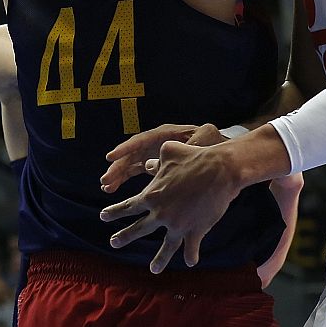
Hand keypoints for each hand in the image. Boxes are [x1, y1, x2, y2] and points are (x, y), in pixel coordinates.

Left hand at [99, 140, 241, 272]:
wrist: (219, 169)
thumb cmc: (194, 157)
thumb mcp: (169, 152)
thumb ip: (156, 160)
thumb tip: (147, 163)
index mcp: (152, 195)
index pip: (129, 206)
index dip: (115, 211)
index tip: (103, 216)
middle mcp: (161, 213)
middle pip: (139, 229)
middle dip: (124, 236)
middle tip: (113, 243)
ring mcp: (178, 224)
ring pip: (165, 246)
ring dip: (159, 259)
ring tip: (153, 269)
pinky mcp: (195, 230)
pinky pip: (191, 247)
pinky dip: (191, 255)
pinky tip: (190, 262)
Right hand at [100, 122, 222, 193]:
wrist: (219, 152)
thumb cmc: (212, 140)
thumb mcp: (206, 136)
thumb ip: (194, 143)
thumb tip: (186, 150)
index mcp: (166, 134)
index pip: (142, 140)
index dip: (126, 148)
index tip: (111, 156)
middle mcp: (156, 144)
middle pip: (133, 154)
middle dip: (119, 166)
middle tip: (106, 180)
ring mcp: (154, 154)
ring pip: (131, 164)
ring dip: (119, 175)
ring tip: (107, 188)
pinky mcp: (156, 166)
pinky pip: (136, 172)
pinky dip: (126, 180)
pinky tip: (115, 192)